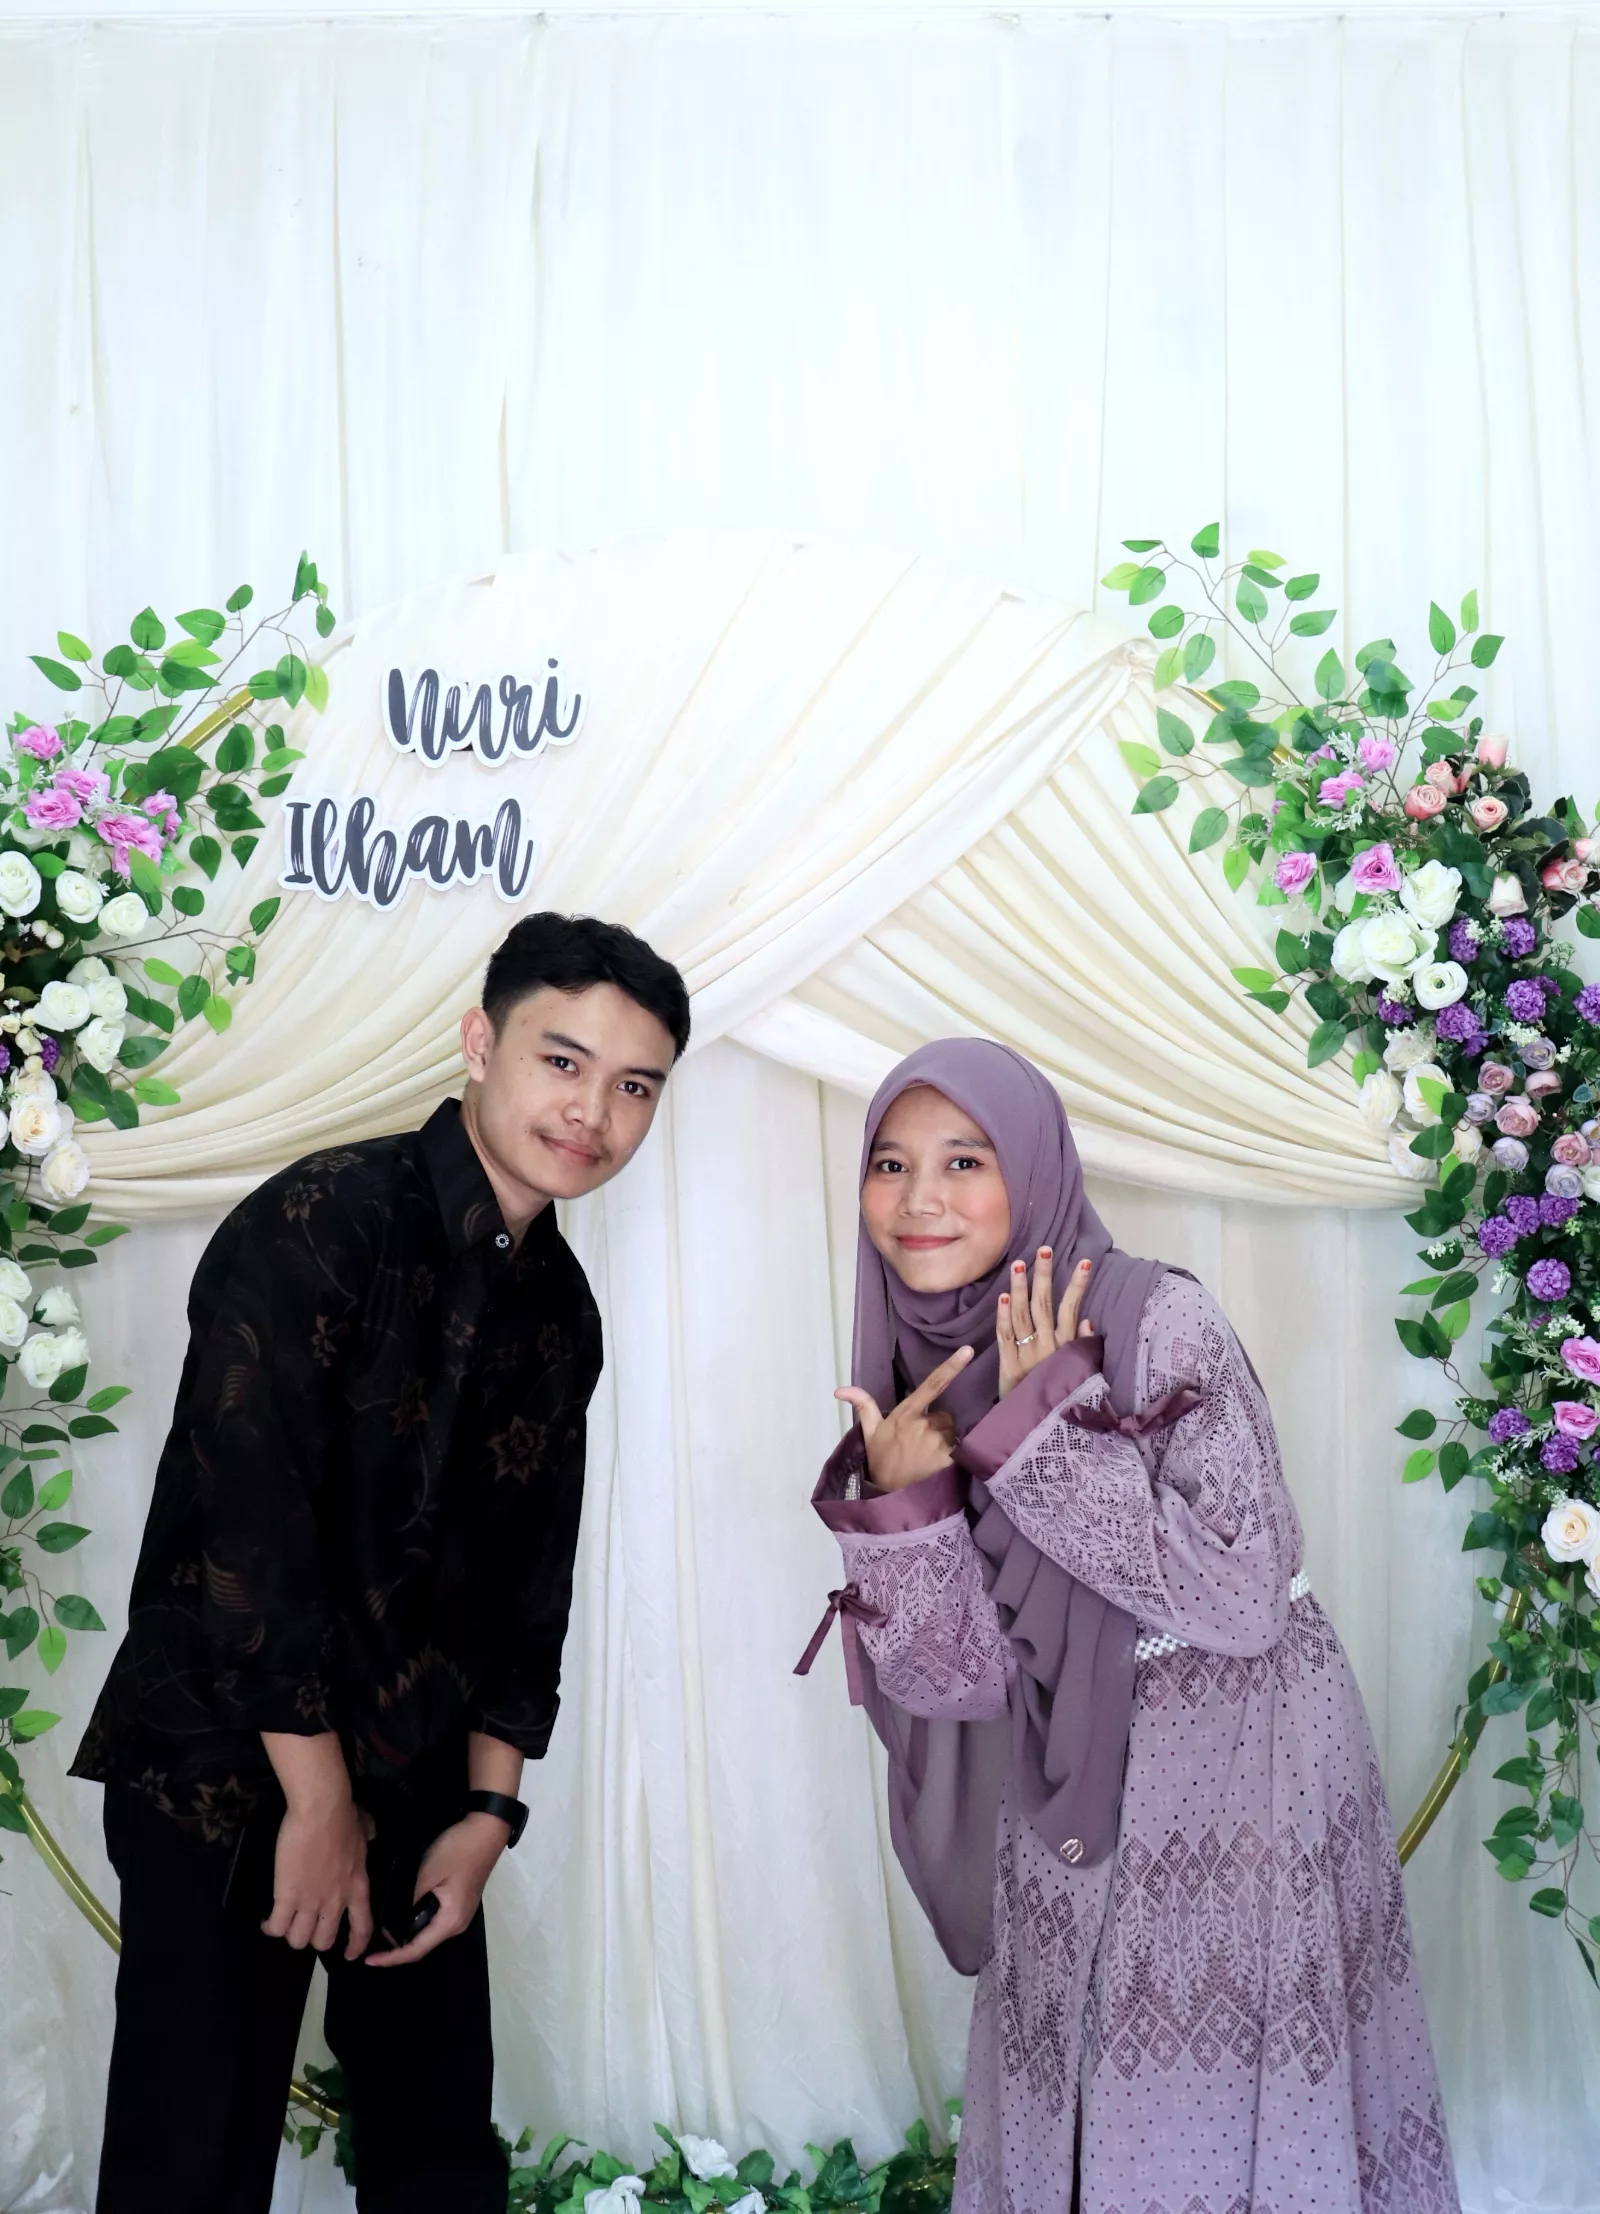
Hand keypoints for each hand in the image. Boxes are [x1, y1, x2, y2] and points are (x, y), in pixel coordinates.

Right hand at [263, 1789, 372, 1959]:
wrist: (322, 1809)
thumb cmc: (344, 1814)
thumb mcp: (365, 1830)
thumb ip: (368, 1837)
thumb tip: (369, 1832)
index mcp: (358, 1887)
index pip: (362, 1928)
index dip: (355, 1946)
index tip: (349, 1954)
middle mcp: (336, 1901)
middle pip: (323, 1941)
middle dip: (312, 1937)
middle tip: (304, 1924)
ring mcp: (311, 1902)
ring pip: (298, 1940)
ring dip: (290, 1934)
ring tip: (284, 1922)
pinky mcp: (287, 1896)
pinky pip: (277, 1927)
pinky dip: (270, 1928)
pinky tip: (266, 1920)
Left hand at [365, 1813, 507, 1968]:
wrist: (486, 1828)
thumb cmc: (458, 1850)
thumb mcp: (428, 1872)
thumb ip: (408, 1899)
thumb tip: (389, 1921)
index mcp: (450, 1921)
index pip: (416, 1950)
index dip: (391, 1958)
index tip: (369, 1959)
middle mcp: (457, 1924)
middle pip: (422, 1945)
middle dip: (396, 1948)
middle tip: (370, 1944)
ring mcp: (459, 1913)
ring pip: (427, 1933)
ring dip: (405, 1935)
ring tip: (381, 1930)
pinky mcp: (458, 1902)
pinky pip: (433, 1921)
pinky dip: (415, 1922)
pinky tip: (401, 1915)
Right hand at [835, 1346, 972, 1492]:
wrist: (890, 1495)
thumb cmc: (881, 1461)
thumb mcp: (870, 1433)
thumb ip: (863, 1405)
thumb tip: (839, 1389)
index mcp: (906, 1413)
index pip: (932, 1384)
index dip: (951, 1367)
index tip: (968, 1351)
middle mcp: (924, 1423)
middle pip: (944, 1416)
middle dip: (937, 1427)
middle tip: (921, 1445)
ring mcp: (937, 1441)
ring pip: (952, 1433)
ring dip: (944, 1442)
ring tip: (927, 1457)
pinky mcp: (949, 1458)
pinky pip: (959, 1449)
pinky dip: (952, 1455)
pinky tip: (938, 1465)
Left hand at [997, 1250, 1095, 1397]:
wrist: (1039, 1431)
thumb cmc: (1062, 1400)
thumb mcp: (1081, 1375)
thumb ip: (1083, 1348)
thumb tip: (1088, 1321)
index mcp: (1066, 1349)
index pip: (1072, 1310)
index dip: (1077, 1286)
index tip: (1083, 1262)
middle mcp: (1046, 1348)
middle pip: (1043, 1306)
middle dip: (1044, 1276)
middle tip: (1044, 1250)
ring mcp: (1026, 1356)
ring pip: (1021, 1315)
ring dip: (1020, 1288)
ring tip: (1020, 1263)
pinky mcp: (1007, 1367)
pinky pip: (1005, 1337)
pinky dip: (1003, 1316)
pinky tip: (1003, 1295)